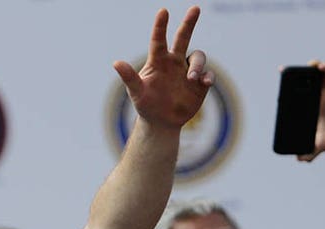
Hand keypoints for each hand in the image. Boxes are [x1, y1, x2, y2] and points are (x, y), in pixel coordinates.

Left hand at [114, 6, 212, 130]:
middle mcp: (174, 62)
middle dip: (189, 23)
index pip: (159, 40)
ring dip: (197, 65)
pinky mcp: (200, 82)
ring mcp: (188, 70)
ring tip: (191, 79)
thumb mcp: (136, 92)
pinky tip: (203, 83)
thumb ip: (129, 77)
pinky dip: (207, 76)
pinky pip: (208, 74)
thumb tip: (116, 62)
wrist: (161, 122)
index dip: (160, 26)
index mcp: (158, 62)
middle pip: (183, 38)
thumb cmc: (146, 105)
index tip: (163, 11)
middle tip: (195, 8)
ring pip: (198, 57)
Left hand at [299, 60, 324, 160]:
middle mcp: (318, 97)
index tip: (281, 76)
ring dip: (315, 67)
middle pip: (308, 81)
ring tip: (312, 65)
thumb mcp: (323, 145)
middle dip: (301, 74)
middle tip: (294, 71)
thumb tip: (301, 160)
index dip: (289, 85)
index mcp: (310, 108)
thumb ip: (312, 151)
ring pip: (321, 75)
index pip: (297, 94)